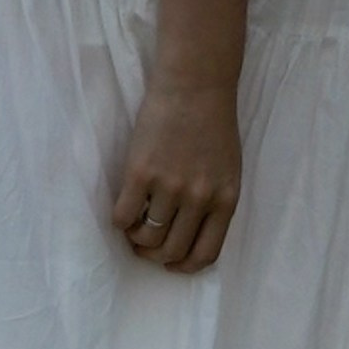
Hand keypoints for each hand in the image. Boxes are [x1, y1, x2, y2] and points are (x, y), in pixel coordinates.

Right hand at [113, 74, 243, 272]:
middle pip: (171, 251)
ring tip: (135, 222)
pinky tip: (124, 207)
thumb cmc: (213, 123)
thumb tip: (190, 240)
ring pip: (146, 238)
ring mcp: (169, 186)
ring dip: (136, 237)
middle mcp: (199, 198)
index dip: (183, 265)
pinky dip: (120, 221)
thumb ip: (214, 203)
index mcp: (226, 199)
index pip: (205, 255)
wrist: (195, 83)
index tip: (170, 260)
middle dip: (155, 254)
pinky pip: (123, 217)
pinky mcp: (141, 172)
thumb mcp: (228, 169)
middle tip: (145, 242)